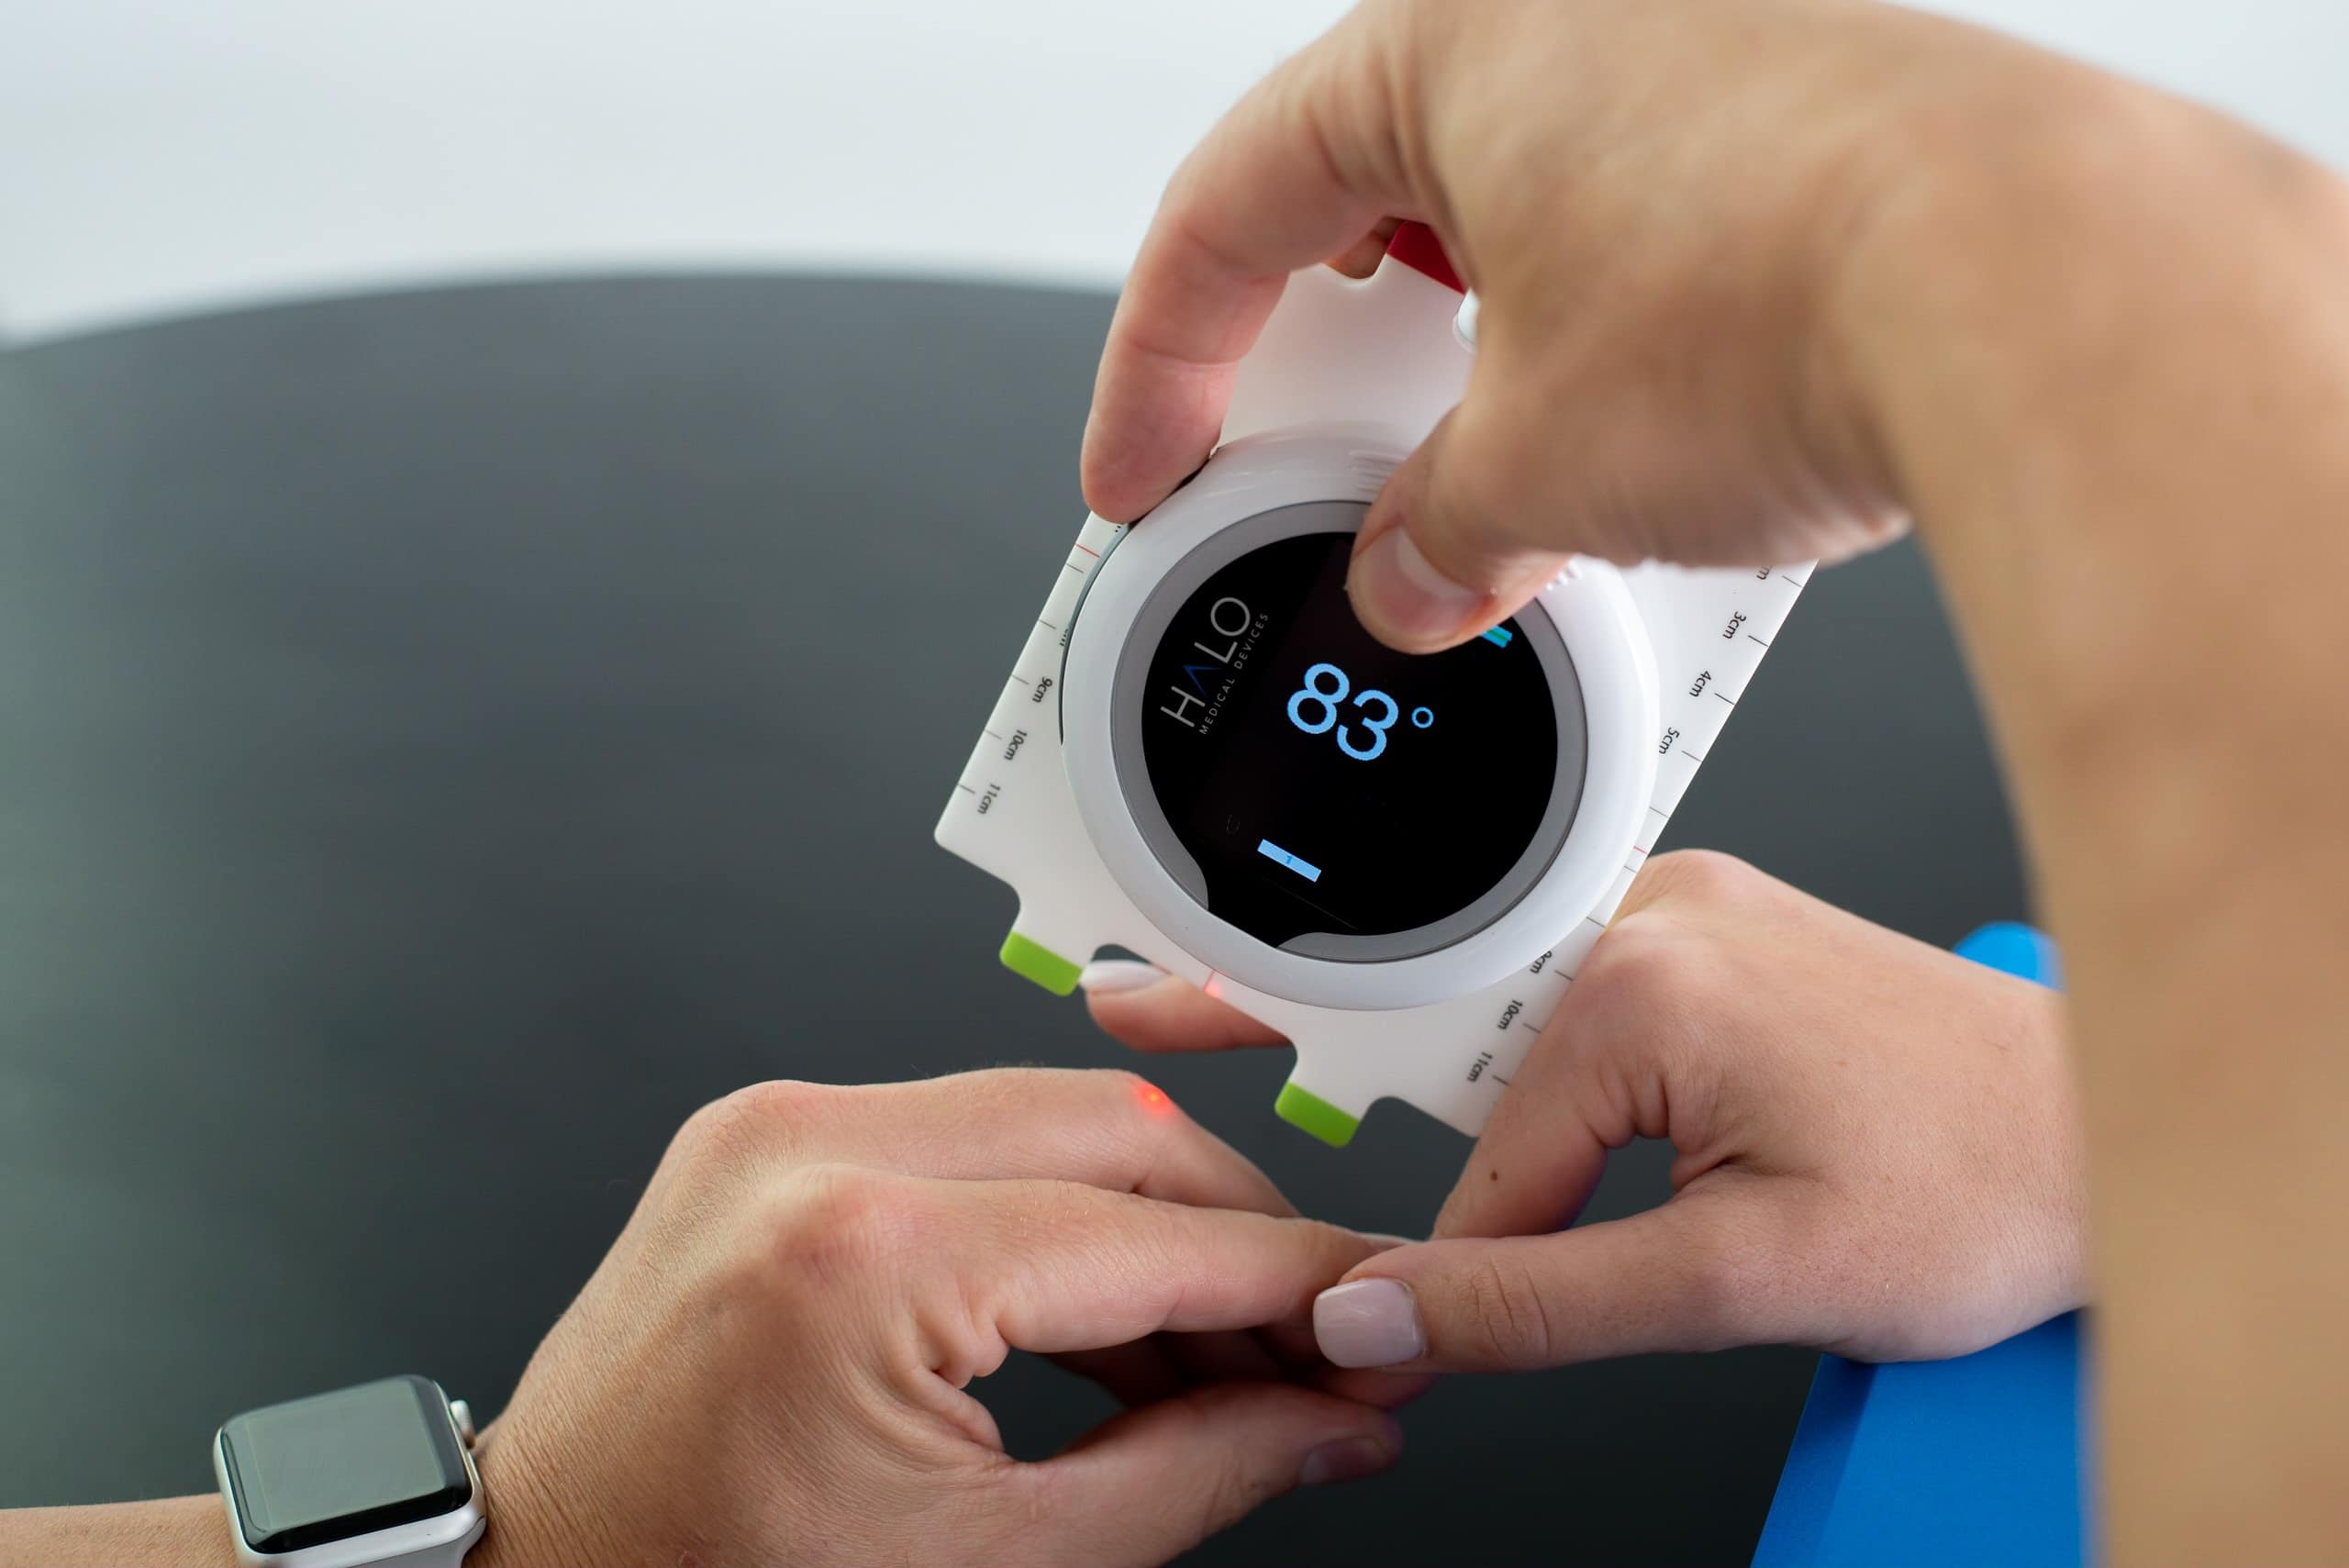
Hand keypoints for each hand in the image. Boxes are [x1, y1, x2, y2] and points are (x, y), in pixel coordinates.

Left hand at [467, 1070, 1406, 1567]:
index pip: (1158, 1239)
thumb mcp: (989, 1564)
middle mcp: (816, 1151)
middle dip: (1239, 1237)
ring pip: (1050, 1116)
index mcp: (869, 1257)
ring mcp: (779, 1127)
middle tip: (1309, 1339)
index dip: (1298, 1288)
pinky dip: (1051, 1213)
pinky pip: (963, 1132)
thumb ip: (1195, 1475)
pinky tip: (1104, 1318)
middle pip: (1122, 1134)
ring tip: (1212, 1357)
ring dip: (1150, 1225)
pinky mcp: (764, 1134)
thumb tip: (1325, 1424)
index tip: (1370, 1325)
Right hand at [1078, 0, 2257, 649]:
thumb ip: (1433, 531)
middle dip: (1327, 370)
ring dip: (1469, 367)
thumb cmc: (1791, 301)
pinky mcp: (1800, 119)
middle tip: (1304, 486)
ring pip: (1509, 225)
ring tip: (1483, 493)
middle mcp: (1572, 10)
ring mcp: (1698, 51)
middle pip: (1365, 206)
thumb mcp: (1540, 465)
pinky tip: (1622, 449)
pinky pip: (1632, 235)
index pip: (1226, 211)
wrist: (2049, 290)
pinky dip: (1591, 345)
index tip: (1143, 470)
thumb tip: (1413, 579)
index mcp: (1445, 41)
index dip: (1158, 368)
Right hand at [1087, 852, 2086, 1368]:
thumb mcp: (1748, 1281)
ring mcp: (1682, 903)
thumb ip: (1541, 1303)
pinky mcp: (1709, 924)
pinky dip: (1520, 1046)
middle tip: (1132, 1002)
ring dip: (1440, 1068)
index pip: (1471, 1154)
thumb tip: (1386, 1317)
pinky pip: (1570, 989)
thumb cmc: (1988, 1186)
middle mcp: (1651, 909)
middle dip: (1299, 1035)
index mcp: (1641, 975)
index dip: (1441, 1262)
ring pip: (1504, 1012)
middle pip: (1438, 1023)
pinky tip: (1496, 1081)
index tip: (1371, 1315)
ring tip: (1273, 1033)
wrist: (2123, 1128)